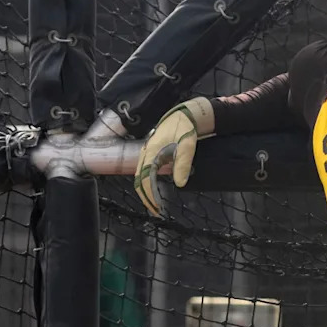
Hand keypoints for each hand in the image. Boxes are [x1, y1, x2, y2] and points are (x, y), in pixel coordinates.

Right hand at [134, 97, 213, 216]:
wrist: (182, 115)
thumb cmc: (184, 129)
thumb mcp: (187, 146)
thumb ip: (183, 164)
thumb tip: (179, 184)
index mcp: (151, 153)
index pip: (145, 179)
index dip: (150, 195)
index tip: (157, 207)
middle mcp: (145, 154)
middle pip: (139, 180)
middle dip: (146, 197)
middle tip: (156, 211)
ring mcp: (146, 153)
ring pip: (140, 176)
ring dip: (146, 191)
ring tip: (155, 203)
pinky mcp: (151, 154)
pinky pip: (144, 171)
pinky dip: (147, 183)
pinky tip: (155, 189)